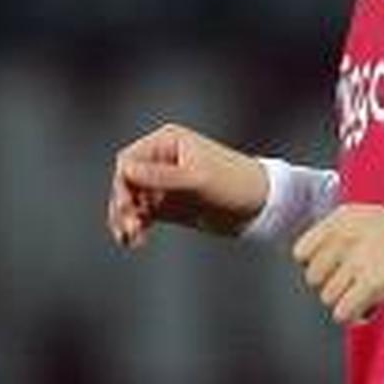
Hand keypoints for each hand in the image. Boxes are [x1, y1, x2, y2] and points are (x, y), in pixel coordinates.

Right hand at [107, 123, 269, 248]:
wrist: (261, 205)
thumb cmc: (236, 183)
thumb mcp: (197, 180)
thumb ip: (161, 176)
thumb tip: (126, 170)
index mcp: (168, 142)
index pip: (129, 160)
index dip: (122, 185)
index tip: (126, 208)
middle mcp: (162, 159)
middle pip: (126, 182)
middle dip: (123, 206)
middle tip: (127, 229)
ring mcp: (164, 182)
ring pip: (132, 200)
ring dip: (126, 219)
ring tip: (130, 240)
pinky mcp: (170, 203)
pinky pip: (143, 214)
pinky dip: (137, 226)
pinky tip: (135, 241)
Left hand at [291, 204, 383, 324]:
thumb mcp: (375, 222)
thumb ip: (346, 237)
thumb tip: (323, 267)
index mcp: (345, 217)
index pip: (302, 251)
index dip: (318, 267)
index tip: (336, 272)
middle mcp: (346, 235)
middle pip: (313, 278)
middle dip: (334, 286)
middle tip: (356, 287)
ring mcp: (359, 258)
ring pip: (327, 297)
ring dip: (347, 302)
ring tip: (369, 296)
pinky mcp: (372, 283)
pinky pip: (343, 312)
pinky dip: (356, 316)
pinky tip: (372, 308)